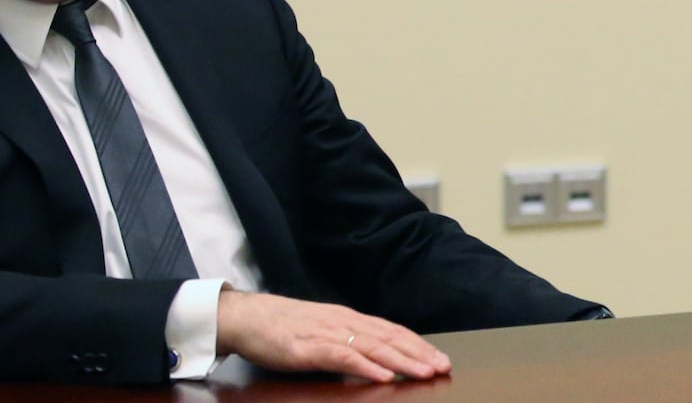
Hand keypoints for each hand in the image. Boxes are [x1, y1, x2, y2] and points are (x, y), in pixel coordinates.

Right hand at [216, 289, 450, 382]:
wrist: (248, 317)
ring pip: (373, 347)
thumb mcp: (323, 331)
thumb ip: (348, 341)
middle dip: (419, 354)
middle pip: (389, 338)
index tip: (440, 358)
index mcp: (349, 319)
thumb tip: (375, 355)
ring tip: (424, 372)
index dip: (418, 344)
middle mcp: (344, 323)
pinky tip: (383, 375)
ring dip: (402, 360)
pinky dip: (366, 366)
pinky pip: (343, 357)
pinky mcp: (309, 349)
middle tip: (443, 367)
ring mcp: (328, 334)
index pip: (392, 331)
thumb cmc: (284, 327)